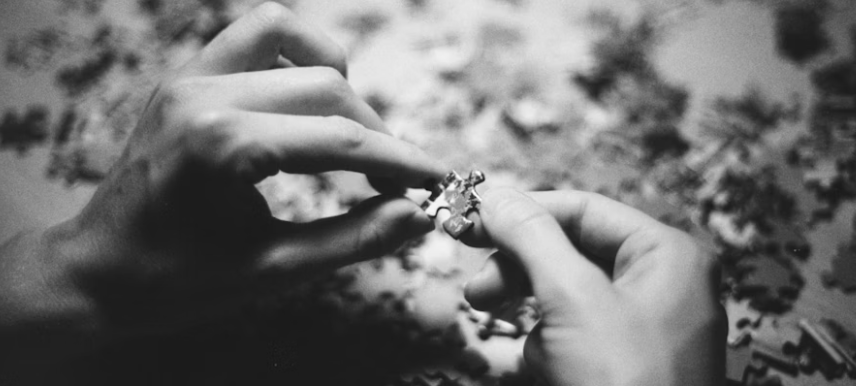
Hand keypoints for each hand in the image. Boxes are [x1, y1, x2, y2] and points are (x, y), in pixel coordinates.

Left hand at [0, 2, 444, 346]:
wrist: (97, 272)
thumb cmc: (178, 280)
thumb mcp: (273, 271)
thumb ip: (353, 240)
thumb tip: (418, 216)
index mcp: (222, 146)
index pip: (340, 140)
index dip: (401, 160)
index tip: (438, 180)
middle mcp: (203, 95)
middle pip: (327, 88)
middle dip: (375, 134)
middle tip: (395, 182)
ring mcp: (189, 77)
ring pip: (293, 39)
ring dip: (337, 82)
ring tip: (351, 134)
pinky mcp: (185, 75)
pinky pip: (254, 35)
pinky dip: (296, 57)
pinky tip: (309, 101)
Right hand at [465, 189, 725, 385]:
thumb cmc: (625, 384)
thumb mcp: (572, 298)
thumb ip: (531, 236)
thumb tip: (495, 194)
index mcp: (667, 255)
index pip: (582, 210)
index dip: (523, 212)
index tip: (469, 219)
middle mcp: (663, 286)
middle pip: (571, 253)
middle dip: (523, 274)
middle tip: (477, 290)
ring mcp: (646, 329)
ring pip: (567, 301)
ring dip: (539, 325)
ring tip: (541, 357)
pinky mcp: (626, 365)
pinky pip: (575, 339)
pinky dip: (553, 354)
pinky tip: (554, 375)